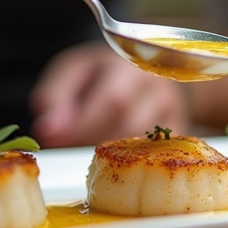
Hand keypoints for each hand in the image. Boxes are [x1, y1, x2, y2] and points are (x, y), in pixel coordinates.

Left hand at [30, 41, 189, 146]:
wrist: (148, 70)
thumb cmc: (104, 72)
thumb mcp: (74, 70)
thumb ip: (56, 95)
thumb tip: (47, 129)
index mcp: (132, 64)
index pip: (114, 99)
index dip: (82, 124)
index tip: (53, 137)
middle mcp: (159, 86)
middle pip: (129, 125)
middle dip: (90, 140)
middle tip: (65, 146)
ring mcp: (174, 111)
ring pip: (142, 147)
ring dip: (107, 155)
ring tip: (85, 148)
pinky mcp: (179, 133)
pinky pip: (153, 158)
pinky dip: (127, 163)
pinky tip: (111, 158)